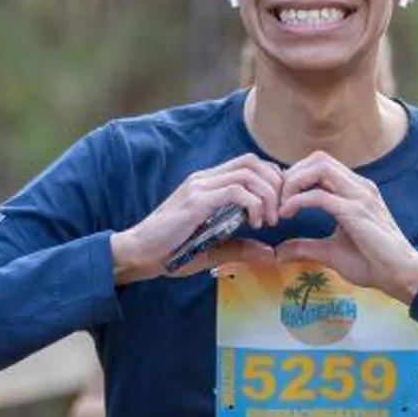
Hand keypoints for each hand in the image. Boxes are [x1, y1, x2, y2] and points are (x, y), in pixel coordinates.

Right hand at [110, 154, 282, 283]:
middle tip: (279, 214)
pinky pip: (235, 191)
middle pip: (253, 162)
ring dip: (267, 196)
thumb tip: (270, 254)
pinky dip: (253, 205)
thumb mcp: (214, 249)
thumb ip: (241, 248)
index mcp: (208, 183)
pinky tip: (254, 224)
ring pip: (248, 173)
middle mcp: (204, 178)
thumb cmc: (171, 251)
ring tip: (268, 222)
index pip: (250, 164)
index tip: (278, 207)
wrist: (138, 253)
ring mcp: (199, 187)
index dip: (271, 181)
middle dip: (275, 186)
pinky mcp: (196, 201)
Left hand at [274, 152, 417, 303]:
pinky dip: (297, 201)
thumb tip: (278, 252)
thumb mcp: (331, 252)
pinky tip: (286, 214)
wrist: (401, 275)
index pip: (321, 165)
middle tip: (277, 200)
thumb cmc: (372, 262)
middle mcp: (359, 186)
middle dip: (291, 175)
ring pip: (319, 167)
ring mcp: (360, 195)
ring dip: (293, 182)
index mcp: (356, 190)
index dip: (296, 177)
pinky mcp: (356, 211)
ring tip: (281, 205)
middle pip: (318, 159)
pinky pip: (320, 195)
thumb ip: (305, 247)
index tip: (281, 199)